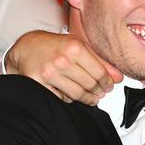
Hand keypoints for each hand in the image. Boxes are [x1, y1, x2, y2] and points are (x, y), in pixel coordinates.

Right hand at [6, 30, 122, 104]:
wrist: (27, 47)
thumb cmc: (55, 45)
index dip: (107, 82)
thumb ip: (100, 61)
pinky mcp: (39, 84)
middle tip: (101, 93)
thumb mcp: (79, 46)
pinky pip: (61, 98)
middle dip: (98, 91)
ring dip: (87, 99)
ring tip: (91, 98)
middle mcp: (62, 60)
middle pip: (90, 85)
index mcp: (75, 48)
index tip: (109, 86)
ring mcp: (49, 73)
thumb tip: (118, 77)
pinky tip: (72, 94)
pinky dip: (69, 99)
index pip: (100, 73)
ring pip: (77, 94)